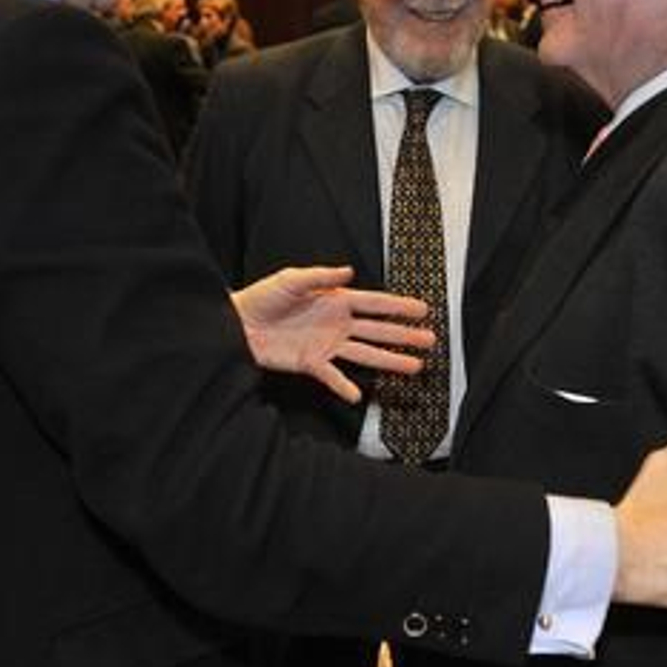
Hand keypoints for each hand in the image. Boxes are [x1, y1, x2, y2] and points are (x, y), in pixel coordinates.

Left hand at [232, 266, 434, 402]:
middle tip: (430, 340)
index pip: (374, 303)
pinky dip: (344, 386)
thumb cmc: (262, 297)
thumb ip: (321, 276)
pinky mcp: (312, 363)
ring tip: (414, 366)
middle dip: (404, 335)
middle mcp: (337, 323)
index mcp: (335, 300)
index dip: (399, 306)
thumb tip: (348, 270)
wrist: (237, 324)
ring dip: (389, 360)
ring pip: (366, 354)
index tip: (422, 309)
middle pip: (378, 330)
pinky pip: (333, 376)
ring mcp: (327, 345)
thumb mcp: (291, 279)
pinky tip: (358, 395)